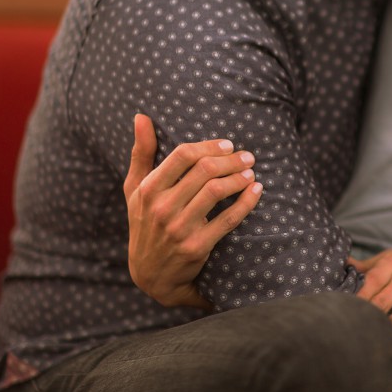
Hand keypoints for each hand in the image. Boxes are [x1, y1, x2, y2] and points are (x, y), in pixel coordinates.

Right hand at [124, 114, 263, 308]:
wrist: (151, 274)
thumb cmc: (145, 222)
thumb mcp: (135, 189)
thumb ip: (141, 153)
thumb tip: (141, 117)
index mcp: (148, 189)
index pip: (183, 155)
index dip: (209, 146)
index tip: (228, 145)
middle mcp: (162, 207)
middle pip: (204, 170)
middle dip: (231, 160)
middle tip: (247, 156)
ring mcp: (179, 228)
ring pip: (218, 191)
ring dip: (240, 177)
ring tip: (250, 171)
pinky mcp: (197, 246)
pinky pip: (229, 218)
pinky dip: (247, 201)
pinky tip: (256, 190)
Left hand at [350, 246, 391, 345]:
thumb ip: (372, 264)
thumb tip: (345, 265)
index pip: (369, 284)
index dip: (353, 301)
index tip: (342, 312)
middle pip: (378, 305)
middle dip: (363, 320)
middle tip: (348, 333)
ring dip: (379, 334)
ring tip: (364, 343)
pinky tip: (388, 349)